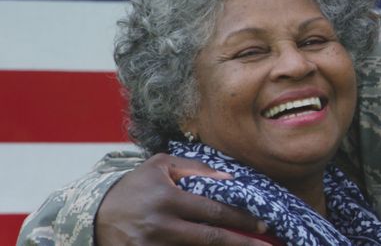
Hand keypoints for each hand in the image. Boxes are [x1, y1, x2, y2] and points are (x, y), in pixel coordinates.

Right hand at [95, 153, 267, 244]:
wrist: (92, 214)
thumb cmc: (135, 186)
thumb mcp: (161, 166)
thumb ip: (197, 168)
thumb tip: (231, 177)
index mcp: (167, 198)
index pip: (213, 211)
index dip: (241, 219)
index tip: (263, 224)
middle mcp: (160, 225)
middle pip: (209, 239)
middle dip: (241, 243)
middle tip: (265, 244)